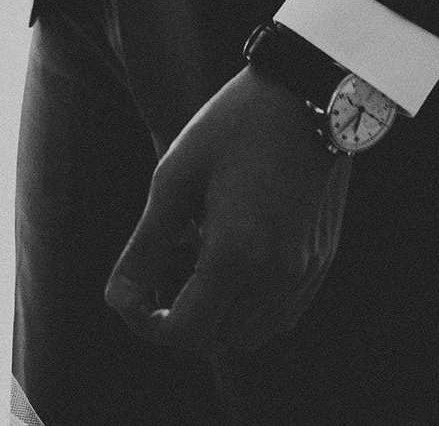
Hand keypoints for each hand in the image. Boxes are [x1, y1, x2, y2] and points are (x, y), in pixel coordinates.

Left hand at [105, 68, 351, 357]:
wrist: (304, 96)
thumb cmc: (231, 126)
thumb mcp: (174, 177)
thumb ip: (146, 246)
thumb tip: (117, 299)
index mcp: (235, 256)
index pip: (186, 332)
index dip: (147, 325)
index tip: (130, 298)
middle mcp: (275, 277)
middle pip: (216, 342)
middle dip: (176, 325)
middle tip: (152, 283)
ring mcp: (304, 274)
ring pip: (251, 336)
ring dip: (213, 320)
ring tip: (190, 265)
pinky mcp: (321, 262)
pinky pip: (280, 316)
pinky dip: (247, 312)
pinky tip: (227, 266)